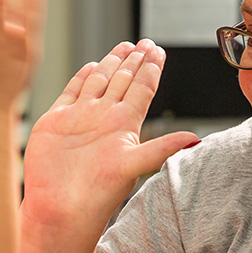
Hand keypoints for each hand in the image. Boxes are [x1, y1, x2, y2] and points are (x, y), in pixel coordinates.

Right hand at [21, 39, 199, 236]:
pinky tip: (91, 66)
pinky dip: (80, 78)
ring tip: (126, 46)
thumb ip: (162, 148)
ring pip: (99, 81)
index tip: (160, 50)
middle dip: (135, 60)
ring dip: (112, 63)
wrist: (60, 210)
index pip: (142, 88)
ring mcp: (79, 118)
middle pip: (123, 80)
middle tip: (147, 42)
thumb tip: (196, 140)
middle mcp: (104, 118)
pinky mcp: (55, 122)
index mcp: (124, 125)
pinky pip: (70, 93)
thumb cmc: (97, 194)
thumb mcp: (134, 166)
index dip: (151, 69)